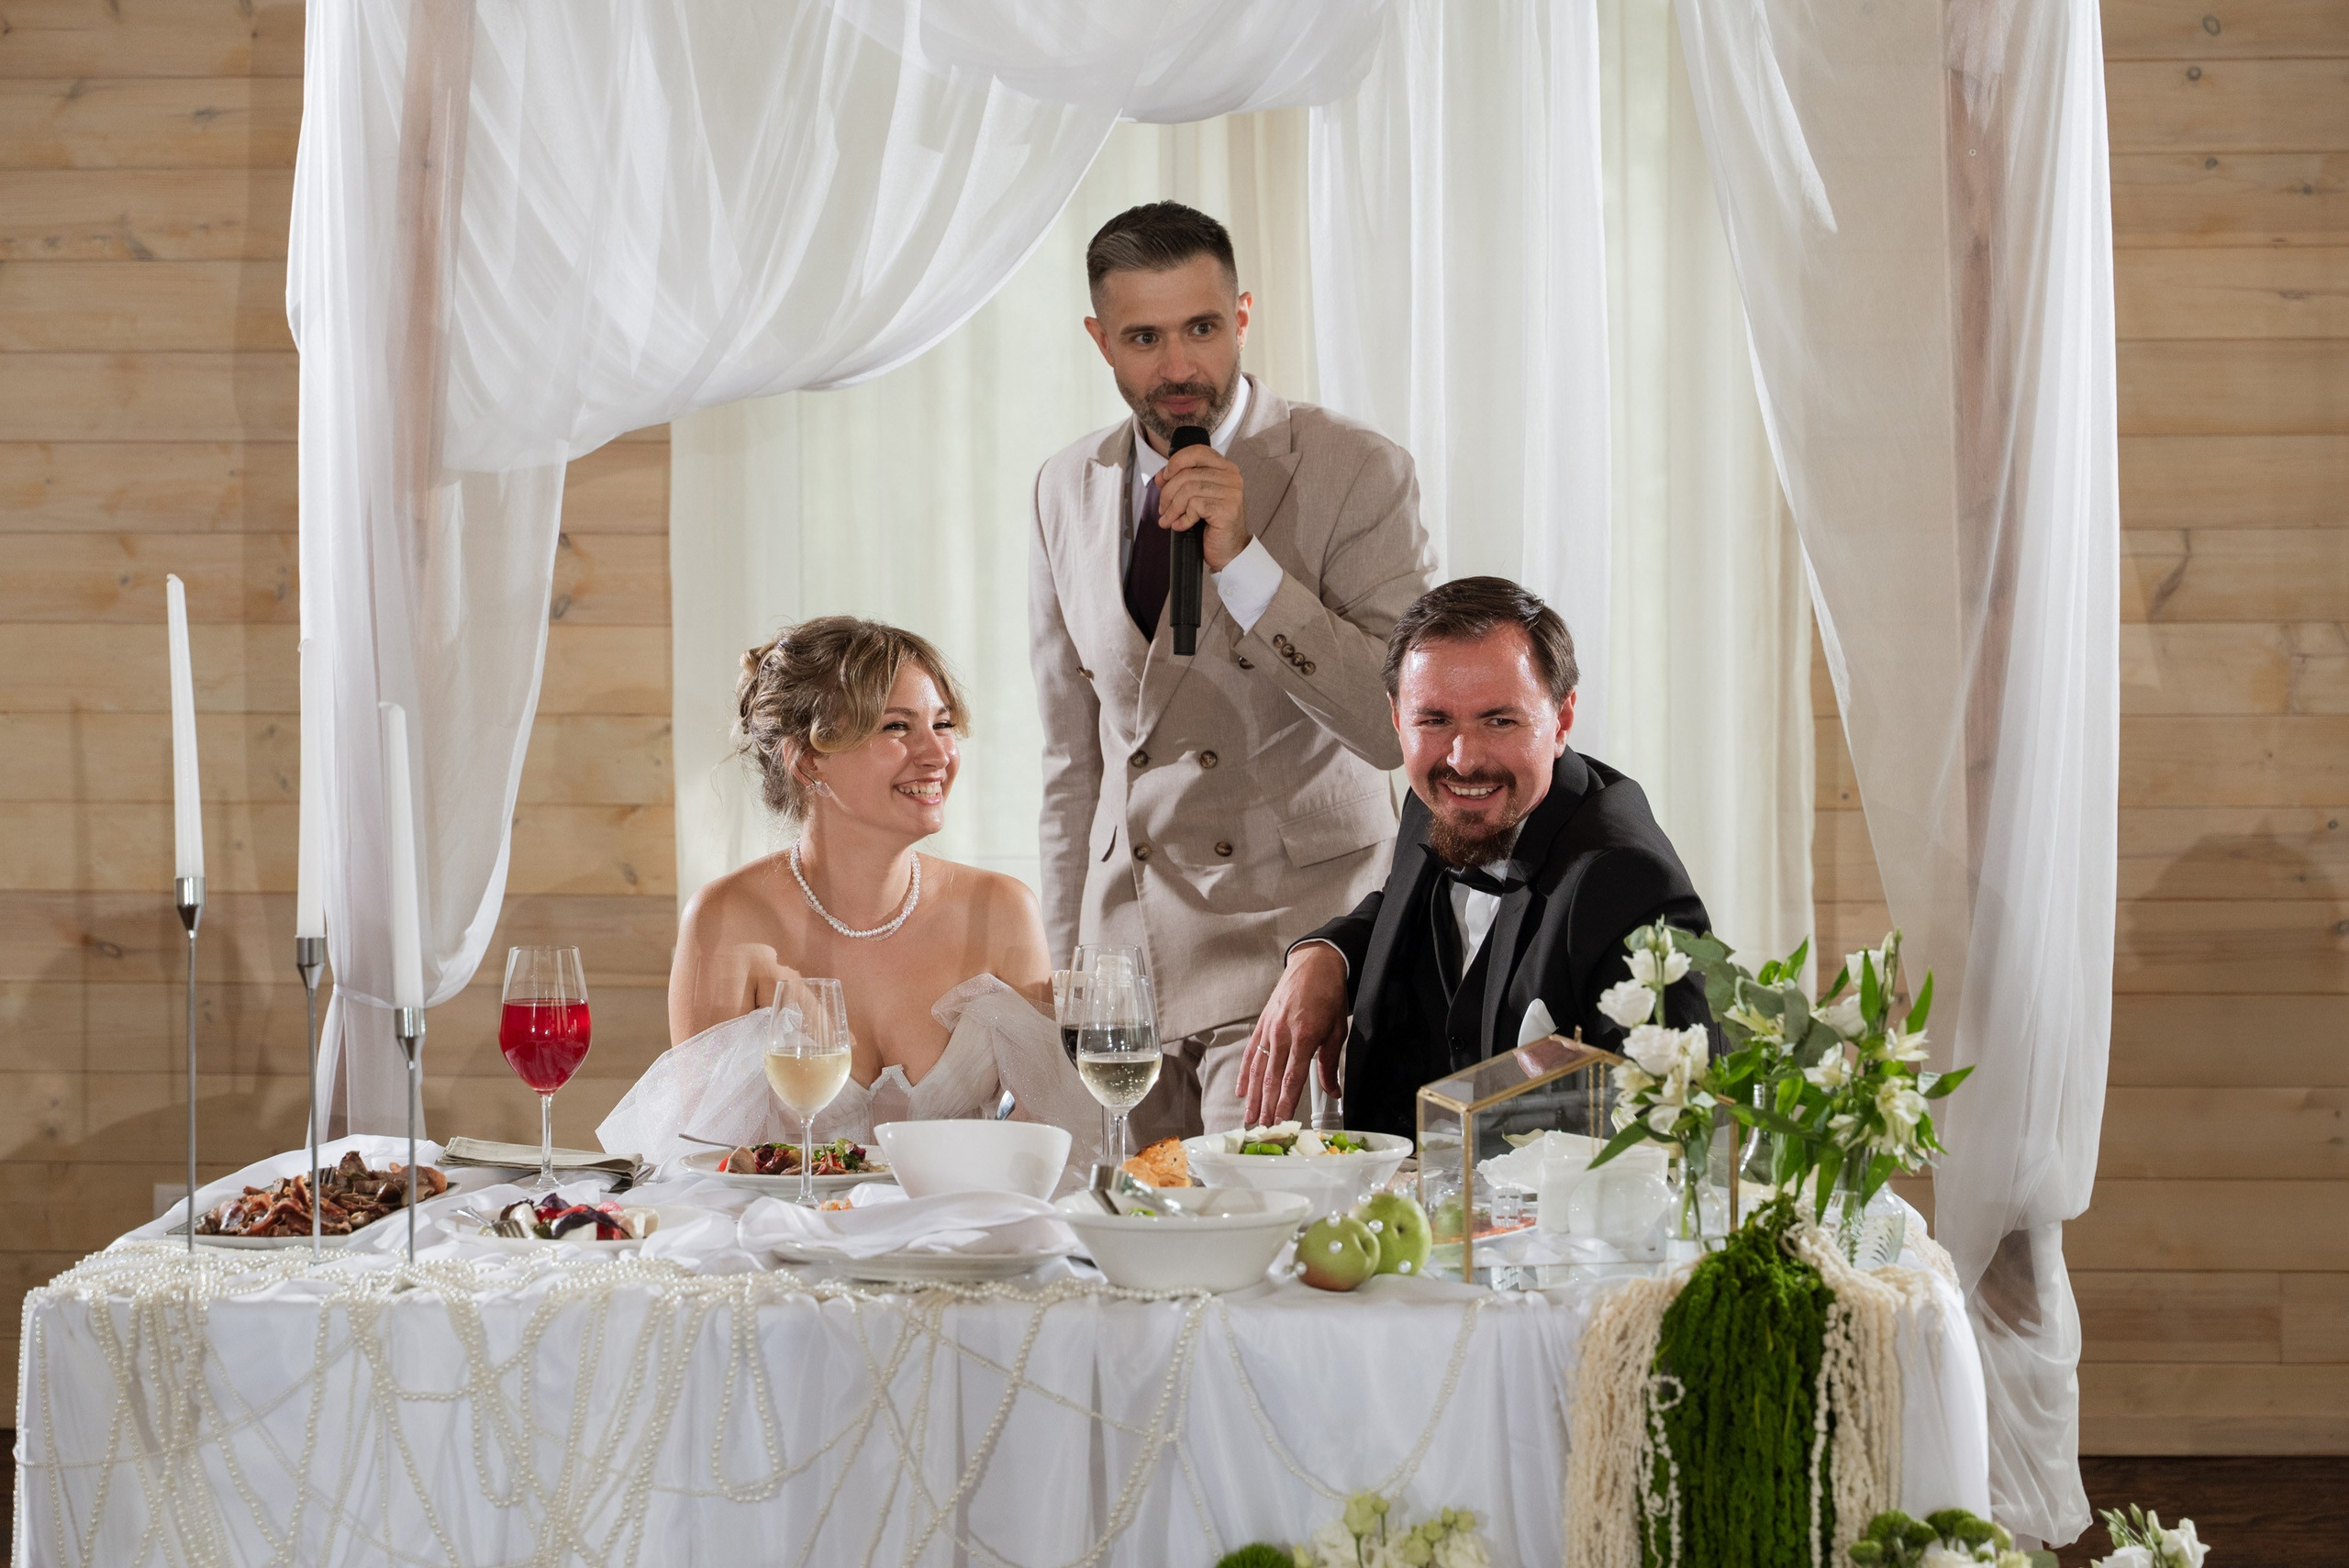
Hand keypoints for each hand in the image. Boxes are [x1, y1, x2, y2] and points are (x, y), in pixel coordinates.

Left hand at [1156, 444, 1248, 570]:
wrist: (1229, 552)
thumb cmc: (1212, 525)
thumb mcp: (1195, 498)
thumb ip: (1181, 482)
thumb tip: (1161, 476)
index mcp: (1225, 468)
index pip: (1197, 452)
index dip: (1176, 462)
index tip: (1164, 478)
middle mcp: (1231, 477)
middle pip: (1187, 474)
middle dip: (1168, 493)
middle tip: (1162, 509)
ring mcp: (1232, 493)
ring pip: (1189, 490)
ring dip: (1172, 508)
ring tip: (1168, 519)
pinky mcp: (1227, 509)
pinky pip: (1195, 506)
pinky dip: (1183, 519)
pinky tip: (1181, 526)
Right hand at [1239, 943, 1349, 1124]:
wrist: (1314, 964)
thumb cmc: (1329, 995)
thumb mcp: (1337, 1029)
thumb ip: (1329, 1063)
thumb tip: (1333, 1091)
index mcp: (1305, 1036)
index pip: (1293, 1078)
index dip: (1285, 1103)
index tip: (1281, 1122)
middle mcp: (1283, 1034)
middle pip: (1271, 1078)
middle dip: (1266, 1107)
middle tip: (1262, 1129)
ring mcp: (1269, 1029)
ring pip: (1258, 1069)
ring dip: (1253, 1097)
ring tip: (1249, 1118)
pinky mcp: (1262, 1024)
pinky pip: (1251, 1053)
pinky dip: (1245, 1074)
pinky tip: (1241, 1091)